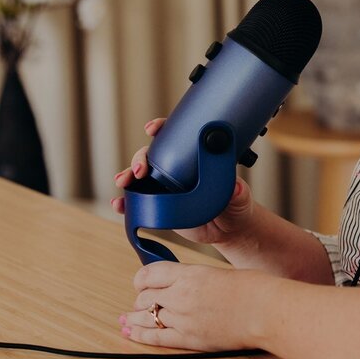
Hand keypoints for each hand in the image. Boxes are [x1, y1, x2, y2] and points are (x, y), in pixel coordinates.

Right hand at [111, 118, 257, 246]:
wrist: (228, 229)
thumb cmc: (236, 204)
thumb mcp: (240, 195)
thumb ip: (239, 191)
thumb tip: (236, 187)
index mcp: (194, 158)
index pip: (175, 137)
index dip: (162, 129)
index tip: (152, 129)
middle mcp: (176, 169)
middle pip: (151, 155)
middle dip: (140, 158)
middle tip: (141, 169)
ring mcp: (164, 187)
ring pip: (139, 177)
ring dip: (127, 176)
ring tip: (123, 182)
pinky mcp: (158, 206)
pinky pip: (137, 202)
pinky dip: (125, 203)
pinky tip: (119, 204)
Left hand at [121, 262, 275, 350]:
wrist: (267, 310)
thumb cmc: (254, 288)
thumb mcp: (221, 273)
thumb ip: (199, 278)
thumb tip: (186, 284)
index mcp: (191, 274)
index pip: (151, 274)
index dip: (141, 279)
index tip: (140, 282)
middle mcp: (182, 295)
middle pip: (146, 296)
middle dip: (141, 299)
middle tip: (140, 302)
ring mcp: (184, 319)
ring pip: (147, 317)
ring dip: (136, 317)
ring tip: (127, 318)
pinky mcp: (190, 339)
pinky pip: (156, 338)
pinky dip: (140, 335)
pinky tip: (131, 332)